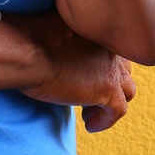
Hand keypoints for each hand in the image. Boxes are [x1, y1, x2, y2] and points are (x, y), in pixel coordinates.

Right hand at [13, 9, 137, 132]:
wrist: (27, 51)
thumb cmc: (28, 38)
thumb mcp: (54, 30)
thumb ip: (67, 36)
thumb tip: (60, 48)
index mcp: (97, 29)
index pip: (111, 50)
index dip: (100, 66)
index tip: (84, 76)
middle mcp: (109, 46)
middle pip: (123, 69)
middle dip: (110, 83)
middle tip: (89, 94)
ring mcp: (111, 68)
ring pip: (127, 90)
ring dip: (111, 103)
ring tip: (89, 112)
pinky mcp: (107, 89)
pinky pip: (118, 111)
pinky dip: (105, 120)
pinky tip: (89, 125)